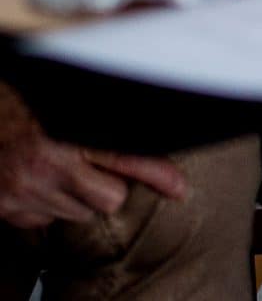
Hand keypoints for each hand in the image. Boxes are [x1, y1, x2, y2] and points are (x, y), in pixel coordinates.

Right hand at [0, 83, 187, 230]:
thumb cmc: (21, 107)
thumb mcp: (63, 104)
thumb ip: (97, 121)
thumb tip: (145, 125)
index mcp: (68, 135)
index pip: (127, 158)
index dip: (158, 174)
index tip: (180, 189)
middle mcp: (49, 166)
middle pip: (110, 198)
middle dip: (109, 188)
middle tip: (92, 168)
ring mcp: (27, 191)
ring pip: (79, 214)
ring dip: (76, 199)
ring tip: (58, 173)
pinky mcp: (7, 210)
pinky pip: (44, 222)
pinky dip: (45, 208)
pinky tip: (36, 186)